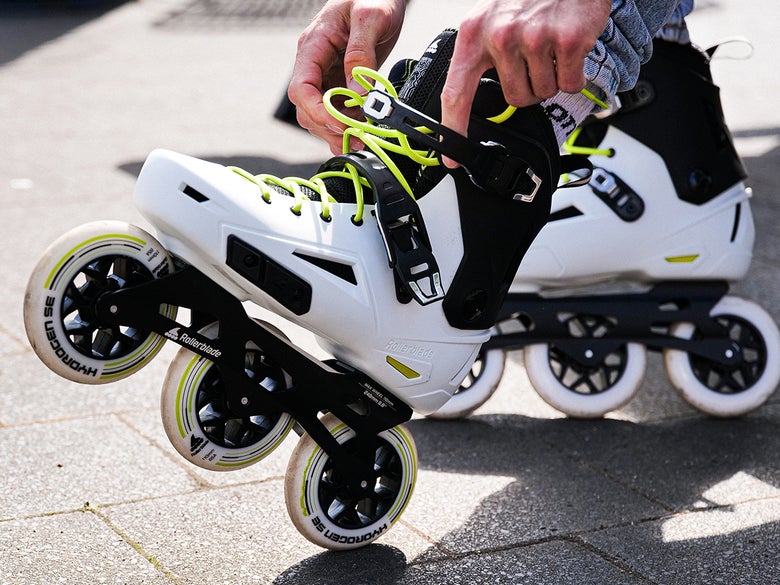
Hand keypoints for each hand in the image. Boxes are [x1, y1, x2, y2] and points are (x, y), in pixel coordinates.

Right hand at [288, 0, 405, 153]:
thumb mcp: (370, 16)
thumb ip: (362, 54)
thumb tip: (358, 93)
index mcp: (313, 46)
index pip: (301, 88)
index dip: (317, 111)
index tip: (340, 124)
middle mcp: (315, 64)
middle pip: (306, 108)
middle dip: (328, 127)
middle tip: (355, 138)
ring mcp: (327, 76)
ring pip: (319, 115)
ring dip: (336, 132)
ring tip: (360, 139)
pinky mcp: (342, 83)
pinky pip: (337, 111)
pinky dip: (347, 126)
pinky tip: (361, 132)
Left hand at [440, 0, 611, 165]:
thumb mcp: (491, 16)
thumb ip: (482, 55)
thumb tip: (471, 98)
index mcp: (474, 33)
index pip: (456, 92)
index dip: (453, 128)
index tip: (452, 156)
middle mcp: (501, 36)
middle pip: (515, 99)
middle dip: (529, 86)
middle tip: (535, 58)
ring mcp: (535, 38)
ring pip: (543, 93)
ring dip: (552, 77)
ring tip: (551, 46)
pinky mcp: (568, 40)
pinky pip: (570, 83)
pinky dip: (574, 73)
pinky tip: (569, 47)